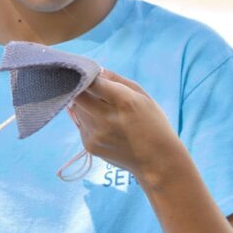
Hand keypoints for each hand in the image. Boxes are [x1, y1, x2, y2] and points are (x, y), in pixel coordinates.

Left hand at [68, 68, 184, 183]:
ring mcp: (96, 133)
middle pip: (76, 95)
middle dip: (80, 89)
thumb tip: (95, 70)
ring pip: (77, 109)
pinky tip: (105, 127)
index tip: (86, 73)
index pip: (91, 81)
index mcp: (123, 101)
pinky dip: (88, 121)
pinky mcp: (89, 145)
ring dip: (85, 105)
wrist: (157, 161)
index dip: (86, 75)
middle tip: (88, 89)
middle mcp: (106, 118)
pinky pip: (81, 125)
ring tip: (103, 111)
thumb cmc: (153, 124)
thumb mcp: (142, 96)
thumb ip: (116, 80)